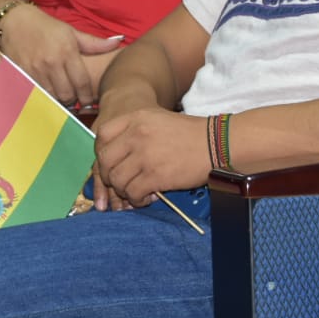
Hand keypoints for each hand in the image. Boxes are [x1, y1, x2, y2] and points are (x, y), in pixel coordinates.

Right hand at [0, 5, 122, 106]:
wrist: (14, 21)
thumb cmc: (46, 26)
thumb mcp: (71, 31)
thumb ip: (94, 43)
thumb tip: (117, 42)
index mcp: (67, 51)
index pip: (82, 83)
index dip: (87, 96)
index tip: (89, 100)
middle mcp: (51, 62)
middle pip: (67, 94)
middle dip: (73, 101)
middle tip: (76, 100)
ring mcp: (35, 70)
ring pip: (51, 97)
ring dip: (58, 101)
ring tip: (62, 99)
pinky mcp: (21, 75)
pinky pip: (36, 95)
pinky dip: (43, 98)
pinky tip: (47, 96)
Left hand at [92, 107, 208, 208]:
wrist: (216, 144)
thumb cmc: (190, 134)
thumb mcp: (157, 121)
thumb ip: (134, 132)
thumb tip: (114, 155)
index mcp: (136, 118)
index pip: (102, 135)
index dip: (101, 152)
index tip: (110, 162)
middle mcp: (136, 134)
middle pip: (105, 160)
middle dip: (109, 176)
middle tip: (121, 182)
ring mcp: (144, 155)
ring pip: (117, 180)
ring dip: (124, 191)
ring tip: (137, 191)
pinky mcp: (155, 175)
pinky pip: (133, 193)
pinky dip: (137, 199)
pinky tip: (149, 197)